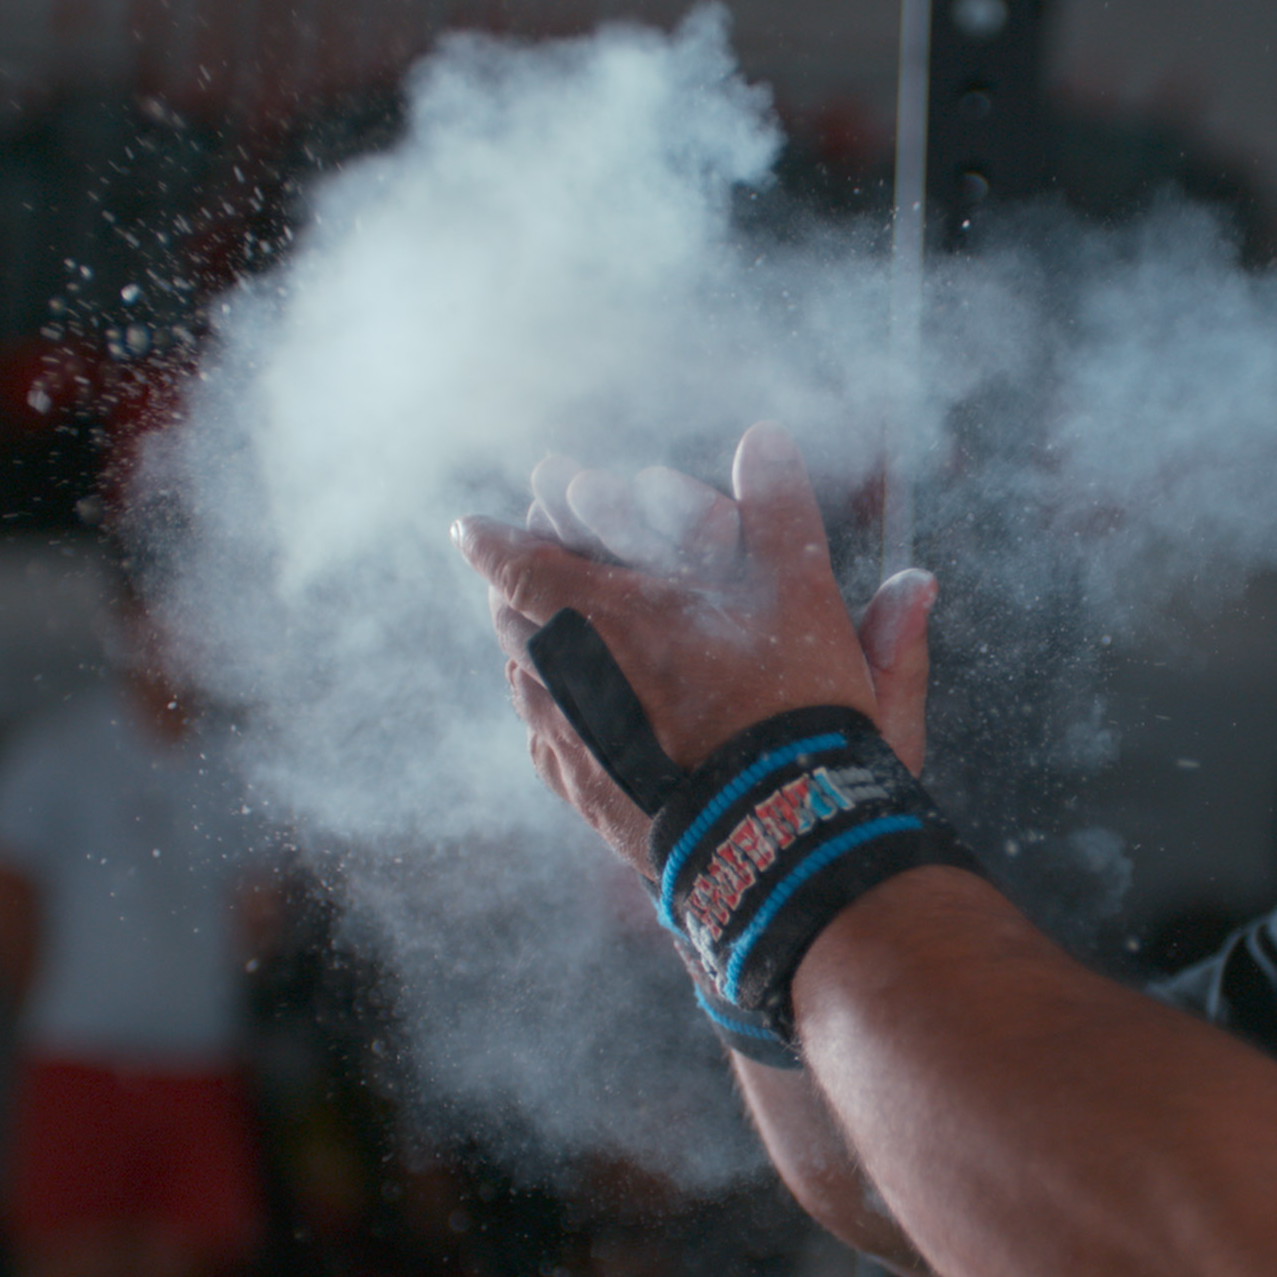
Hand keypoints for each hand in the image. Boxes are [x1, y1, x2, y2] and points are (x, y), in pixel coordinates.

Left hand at [460, 423, 937, 871]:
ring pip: (523, 684)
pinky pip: (545, 746)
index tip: (470, 528)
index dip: (493, 541)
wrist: (779, 839)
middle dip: (509, 591)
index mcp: (608, 616)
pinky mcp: (588, 800)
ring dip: (525, 653)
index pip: (519, 563)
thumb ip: (784, 511)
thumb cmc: (792, 711)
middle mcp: (571, 678)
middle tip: (512, 576)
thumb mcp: (807, 597)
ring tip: (536, 642)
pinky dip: (547, 719)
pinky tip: (563, 720)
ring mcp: (573, 744)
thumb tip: (766, 437)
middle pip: (510, 623)